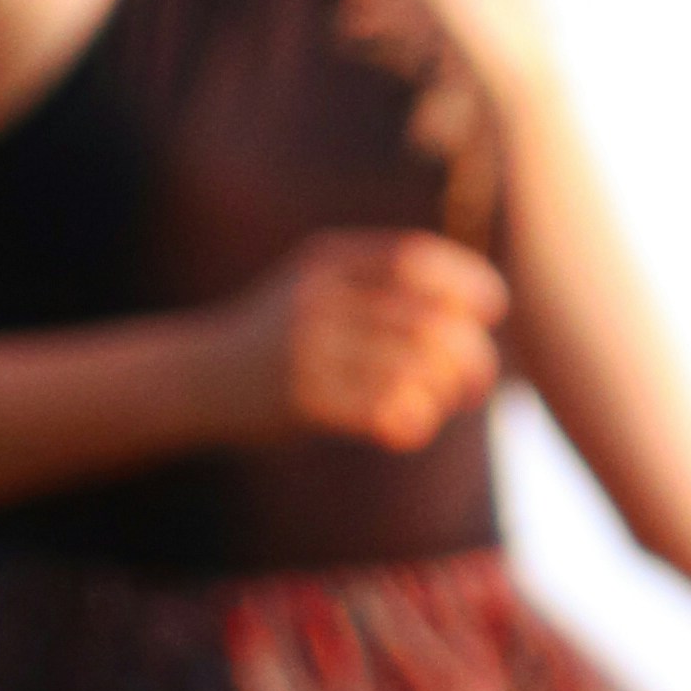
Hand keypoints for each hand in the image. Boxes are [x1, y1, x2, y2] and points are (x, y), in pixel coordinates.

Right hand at [214, 226, 510, 455]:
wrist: (199, 378)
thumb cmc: (278, 336)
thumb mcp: (317, 287)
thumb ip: (379, 284)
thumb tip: (472, 307)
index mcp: (329, 261)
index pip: (412, 259)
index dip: (464, 281)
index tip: (491, 308)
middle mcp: (318, 298)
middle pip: (424, 321)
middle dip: (468, 354)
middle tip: (479, 381)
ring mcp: (307, 349)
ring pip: (409, 370)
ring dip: (442, 394)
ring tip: (444, 407)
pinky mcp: (301, 400)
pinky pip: (379, 411)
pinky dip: (410, 422)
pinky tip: (410, 431)